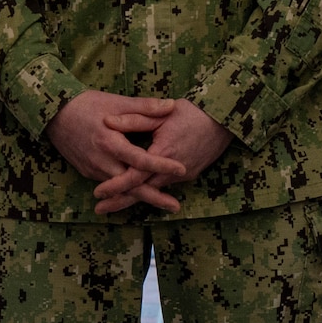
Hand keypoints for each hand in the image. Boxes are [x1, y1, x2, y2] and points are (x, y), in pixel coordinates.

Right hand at [46, 90, 185, 194]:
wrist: (54, 114)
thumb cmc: (87, 104)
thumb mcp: (117, 102)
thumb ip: (145, 107)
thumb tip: (172, 106)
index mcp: (111, 142)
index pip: (140, 159)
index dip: (161, 165)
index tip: (181, 170)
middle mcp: (102, 161)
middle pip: (131, 185)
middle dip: (154, 197)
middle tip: (175, 207)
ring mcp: (93, 170)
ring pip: (120, 189)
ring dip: (140, 197)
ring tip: (164, 203)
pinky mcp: (87, 172)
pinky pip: (110, 186)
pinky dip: (125, 191)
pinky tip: (139, 193)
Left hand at [92, 100, 233, 215]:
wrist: (224, 120)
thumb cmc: (192, 112)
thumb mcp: (161, 113)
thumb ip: (133, 119)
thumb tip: (106, 121)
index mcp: (162, 153)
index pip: (134, 176)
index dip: (115, 185)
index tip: (97, 192)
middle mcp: (173, 170)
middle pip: (142, 191)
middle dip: (120, 202)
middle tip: (99, 210)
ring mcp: (183, 176)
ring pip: (154, 191)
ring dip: (135, 197)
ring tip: (113, 205)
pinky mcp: (189, 176)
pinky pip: (165, 186)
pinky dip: (150, 190)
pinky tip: (138, 192)